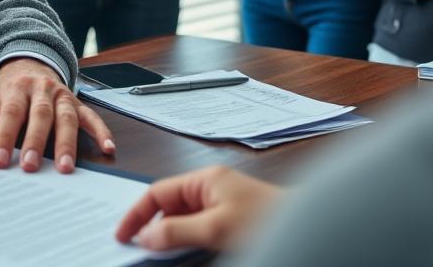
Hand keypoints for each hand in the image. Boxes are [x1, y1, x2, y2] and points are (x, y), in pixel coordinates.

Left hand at [0, 58, 114, 172]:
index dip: (5, 138)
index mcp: (16, 89)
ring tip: (65, 167)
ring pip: (67, 117)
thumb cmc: (9, 92)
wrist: (28, 63)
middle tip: (32, 167)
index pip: (11, 115)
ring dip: (67, 143)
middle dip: (36, 142)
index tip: (0, 162)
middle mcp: (42, 90)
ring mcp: (62, 95)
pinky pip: (91, 116)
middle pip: (40, 116)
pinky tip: (108, 148)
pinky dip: (101, 131)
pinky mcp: (77, 102)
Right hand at [116, 166, 282, 251]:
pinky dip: (185, 238)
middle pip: (169, 205)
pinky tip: (182, 251)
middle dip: (151, 225)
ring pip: (183, 217)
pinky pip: (198, 226)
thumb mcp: (216, 228)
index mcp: (205, 179)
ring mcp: (222, 202)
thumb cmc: (268, 220)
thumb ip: (177, 231)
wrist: (310, 228)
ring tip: (155, 252)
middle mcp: (211, 186)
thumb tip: (146, 236)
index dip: (137, 214)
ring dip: (169, 234)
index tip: (122, 235)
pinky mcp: (231, 218)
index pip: (158, 193)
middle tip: (135, 247)